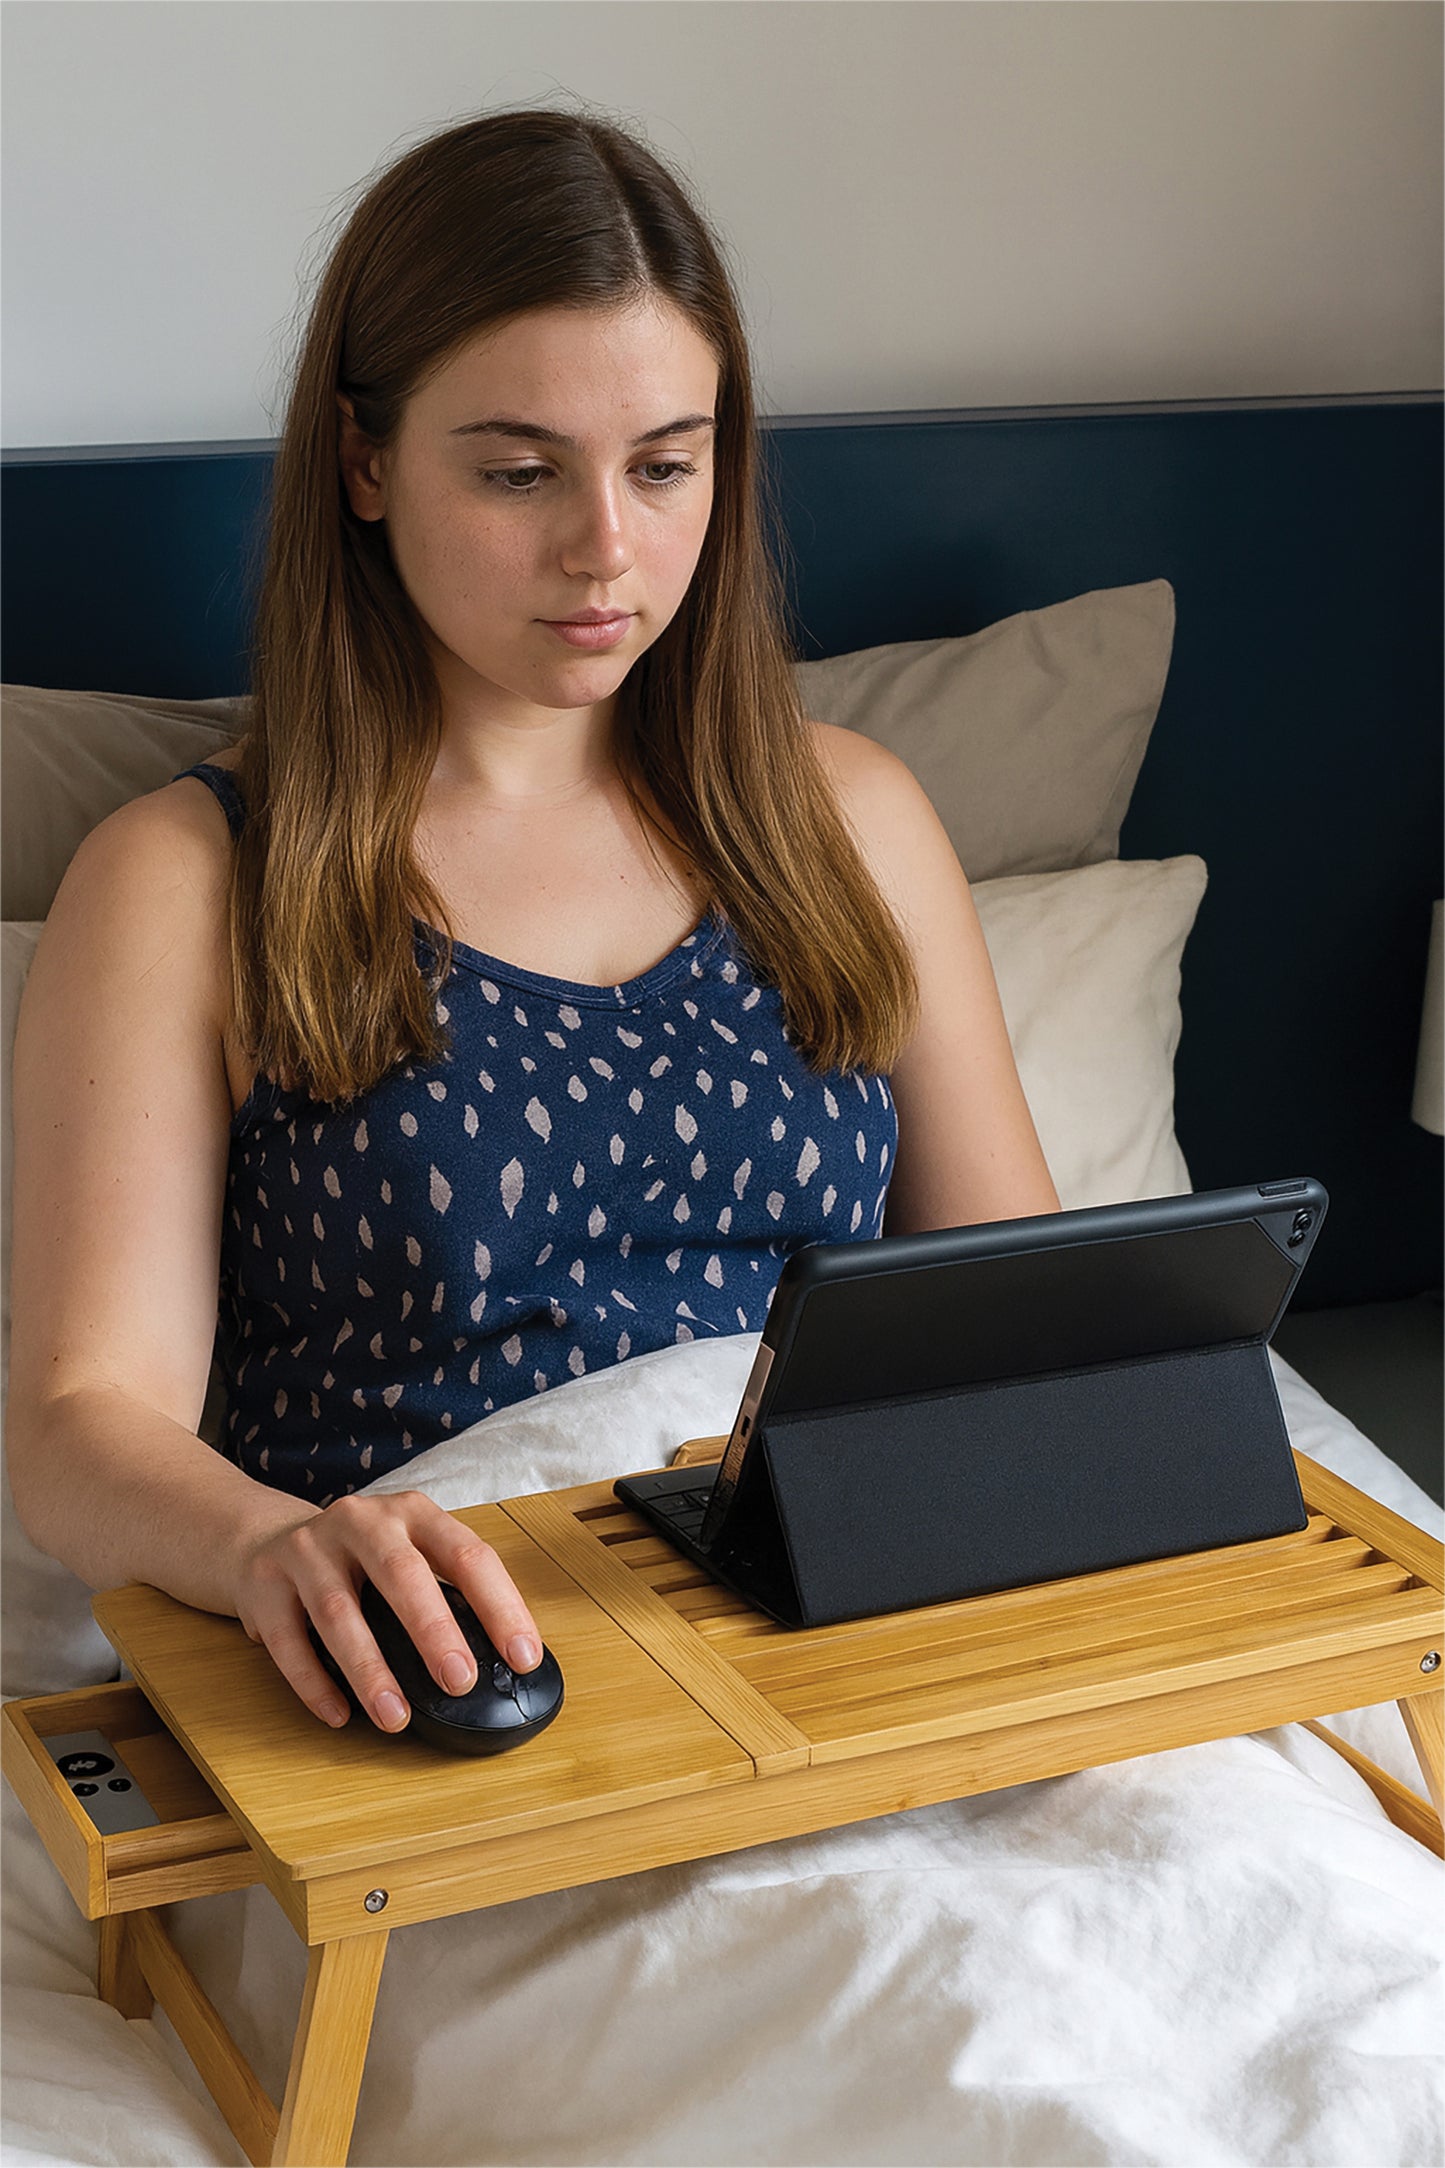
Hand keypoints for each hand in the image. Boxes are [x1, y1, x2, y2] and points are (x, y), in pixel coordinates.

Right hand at [230, 1491, 544, 1733]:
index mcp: (412, 1514)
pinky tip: (339, 1714)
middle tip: (460, 1681)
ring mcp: (307, 1549)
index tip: (523, 1656)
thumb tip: (502, 1661)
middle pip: (400, 1573)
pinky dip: (314, 1682)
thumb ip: (447, 1591)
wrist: (266, 1539)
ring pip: (338, 1612)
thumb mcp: (409, 1551)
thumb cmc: (359, 1558)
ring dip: (370, 1670)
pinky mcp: (264, 1584)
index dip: (499, 1607)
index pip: (466, 1554)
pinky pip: (288, 1640)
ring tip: (396, 1717)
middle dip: (433, 1630)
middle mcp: (361, 1522)